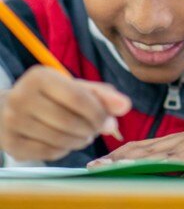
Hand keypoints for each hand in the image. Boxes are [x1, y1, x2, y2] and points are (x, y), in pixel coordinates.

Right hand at [0, 66, 130, 161]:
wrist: (8, 109)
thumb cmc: (51, 96)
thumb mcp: (76, 88)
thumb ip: (103, 95)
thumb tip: (126, 106)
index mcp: (40, 77)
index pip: (78, 98)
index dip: (98, 113)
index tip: (109, 122)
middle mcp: (21, 97)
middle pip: (69, 121)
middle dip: (91, 129)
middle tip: (97, 130)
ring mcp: (12, 122)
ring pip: (59, 139)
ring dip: (80, 141)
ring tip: (85, 135)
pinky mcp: (10, 144)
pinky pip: (47, 153)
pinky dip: (65, 150)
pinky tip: (68, 142)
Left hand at [88, 120, 183, 166]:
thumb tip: (163, 172)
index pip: (146, 148)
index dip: (122, 155)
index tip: (100, 163)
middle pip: (147, 151)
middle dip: (119, 160)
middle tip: (94, 169)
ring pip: (160, 155)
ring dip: (133, 162)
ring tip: (110, 169)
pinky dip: (165, 165)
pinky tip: (150, 168)